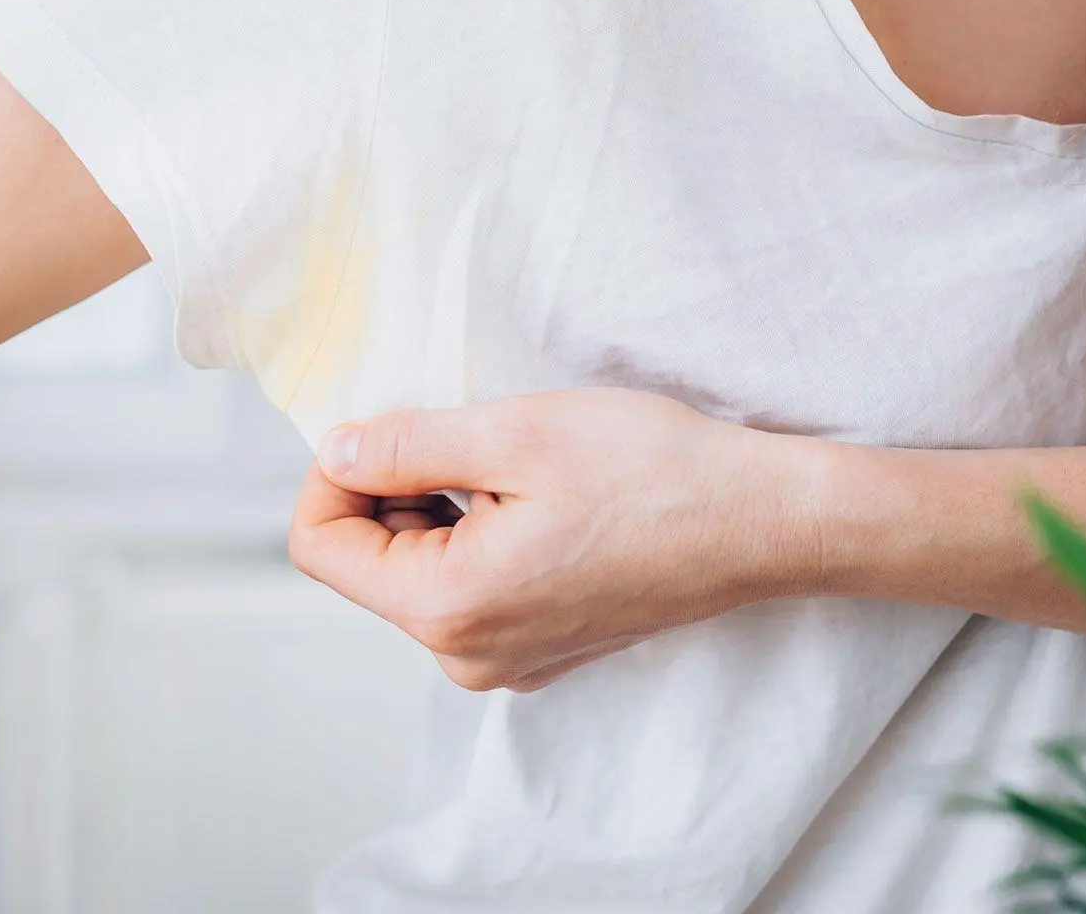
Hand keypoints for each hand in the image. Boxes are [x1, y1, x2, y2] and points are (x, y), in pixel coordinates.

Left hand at [286, 387, 816, 691]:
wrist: (763, 521)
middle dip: (394, 487)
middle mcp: (468, 656)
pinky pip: (472, 588)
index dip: (335, 473)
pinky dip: (481, 533)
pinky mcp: (544, 648)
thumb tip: (335, 452)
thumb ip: (405, 447)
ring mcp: (508, 660)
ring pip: (421, 571)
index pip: (322, 547)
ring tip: (516, 464)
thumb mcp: (515, 432)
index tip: (387, 425)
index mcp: (449, 609)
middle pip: (370, 562)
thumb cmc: (654, 472)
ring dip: (441, 506)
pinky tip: (541, 497)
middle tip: (467, 432)